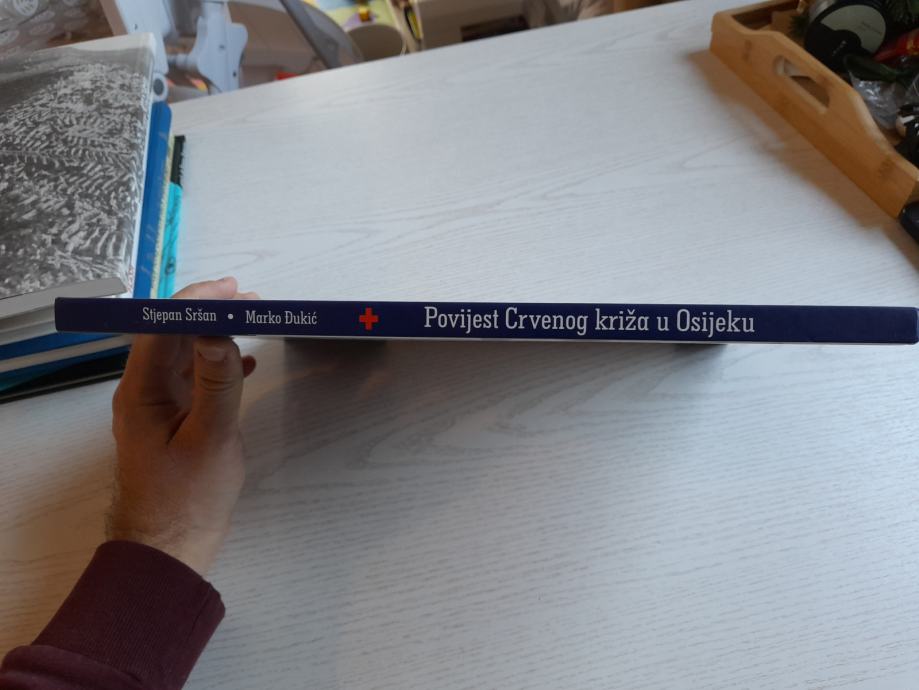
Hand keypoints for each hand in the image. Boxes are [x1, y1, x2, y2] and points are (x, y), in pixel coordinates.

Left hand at [107, 277, 257, 574]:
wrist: (169, 548)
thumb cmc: (188, 499)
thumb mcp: (210, 439)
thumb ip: (216, 384)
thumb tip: (218, 332)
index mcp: (142, 391)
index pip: (162, 327)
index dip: (195, 300)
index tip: (232, 288)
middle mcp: (143, 392)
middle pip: (171, 336)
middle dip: (208, 311)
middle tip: (251, 299)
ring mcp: (157, 407)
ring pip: (184, 355)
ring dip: (215, 334)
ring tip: (253, 320)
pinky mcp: (173, 422)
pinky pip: (192, 380)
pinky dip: (217, 364)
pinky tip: (245, 362)